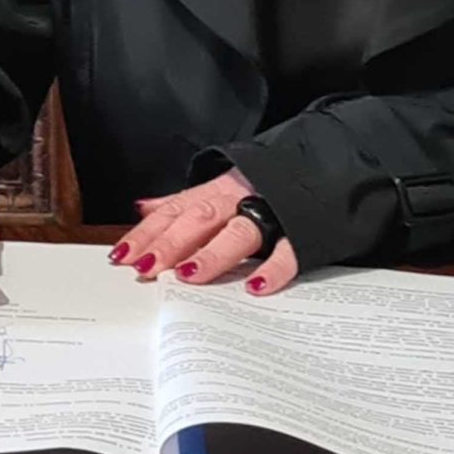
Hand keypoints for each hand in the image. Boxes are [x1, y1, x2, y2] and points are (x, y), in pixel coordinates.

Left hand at [110, 168, 298, 294]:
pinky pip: (290, 251)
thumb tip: (142, 208)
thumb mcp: (221, 188)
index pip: (174, 211)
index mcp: (217, 191)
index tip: (122, 256)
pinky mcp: (304, 233)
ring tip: (189, 275)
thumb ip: (183, 202)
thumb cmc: (267, 185)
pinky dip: (274, 268)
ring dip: (213, 253)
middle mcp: (239, 199)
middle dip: (171, 242)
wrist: (331, 167)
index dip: (147, 233)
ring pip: (239, 232)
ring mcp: (272, 214)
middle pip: (200, 219)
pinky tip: (256, 287)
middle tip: (147, 266)